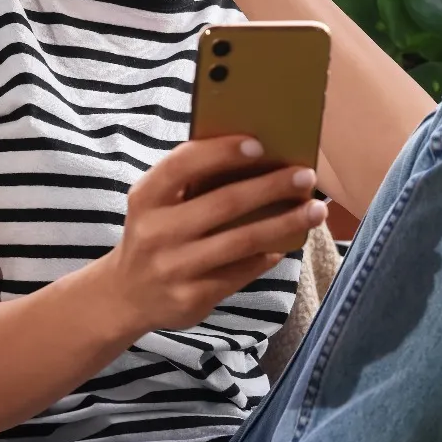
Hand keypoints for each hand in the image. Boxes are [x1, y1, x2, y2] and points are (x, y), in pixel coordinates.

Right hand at [101, 133, 325, 333]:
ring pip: (242, 241)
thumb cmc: (155, 234)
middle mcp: (157, 232)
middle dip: (272, 186)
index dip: (222, 151)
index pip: (184, 164)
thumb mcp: (156, 204)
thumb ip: (190, 182)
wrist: (126, 295)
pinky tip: (286, 243)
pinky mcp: (192, 298)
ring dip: (285, 223)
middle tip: (307, 176)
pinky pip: (242, 271)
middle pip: (225, 203)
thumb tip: (256, 155)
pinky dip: (268, 255)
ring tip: (315, 211)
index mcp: (146, 197)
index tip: (260, 143)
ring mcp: (174, 268)